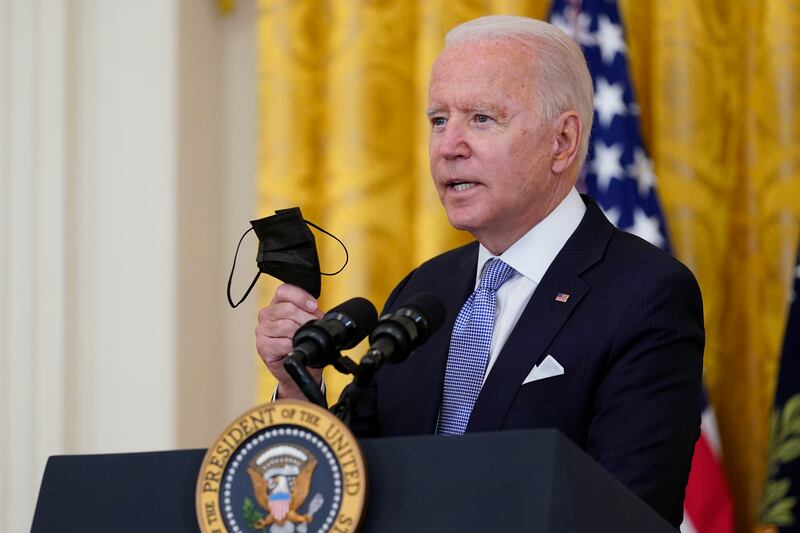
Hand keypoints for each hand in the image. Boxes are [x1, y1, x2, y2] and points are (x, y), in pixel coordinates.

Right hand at [255, 283, 323, 399]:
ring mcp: (262, 330)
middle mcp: (267, 314)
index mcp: (278, 303)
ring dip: (300, 334)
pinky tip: (295, 348)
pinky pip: (281, 343)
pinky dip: (293, 346)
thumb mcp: (309, 321)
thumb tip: (315, 309)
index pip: (284, 291)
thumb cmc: (303, 341)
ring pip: (285, 325)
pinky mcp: (262, 345)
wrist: (301, 364)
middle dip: (306, 319)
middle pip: (287, 308)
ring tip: (304, 339)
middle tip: (313, 328)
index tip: (313, 306)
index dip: (300, 297)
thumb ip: (311, 311)